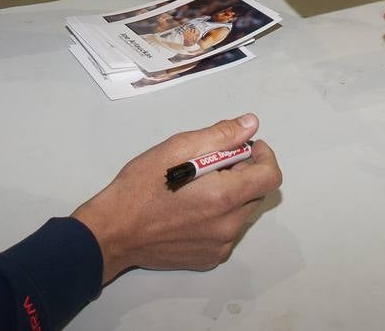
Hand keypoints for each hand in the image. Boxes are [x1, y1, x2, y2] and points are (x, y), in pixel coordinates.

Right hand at [71, 113, 281, 282]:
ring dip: (231, 196)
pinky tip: (190, 210)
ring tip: (197, 187)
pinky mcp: (209, 259)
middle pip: (256, 194)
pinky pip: (227, 233)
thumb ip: (219, 136)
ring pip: (242, 213)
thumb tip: (250, 125)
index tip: (246, 147)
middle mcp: (229, 226)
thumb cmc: (140, 186)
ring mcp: (220, 246)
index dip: (263, 156)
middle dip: (243, 173)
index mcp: (225, 196)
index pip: (270, 176)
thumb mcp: (176, 148)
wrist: (114, 232)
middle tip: (211, 164)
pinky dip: (218, 217)